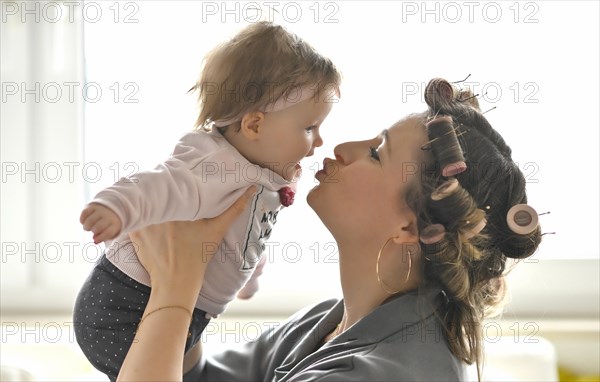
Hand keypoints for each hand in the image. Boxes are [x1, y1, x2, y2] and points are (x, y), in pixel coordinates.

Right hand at [80, 203, 121, 243]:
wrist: (113, 205)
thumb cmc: (111, 222)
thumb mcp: (112, 230)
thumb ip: (105, 237)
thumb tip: (95, 241)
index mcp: (115, 223)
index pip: (108, 233)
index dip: (100, 238)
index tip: (95, 241)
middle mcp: (108, 215)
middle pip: (97, 228)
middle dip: (93, 231)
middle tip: (93, 230)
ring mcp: (100, 210)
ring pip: (89, 222)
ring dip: (86, 227)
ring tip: (89, 227)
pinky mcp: (92, 205)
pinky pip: (84, 214)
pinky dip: (82, 220)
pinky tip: (84, 222)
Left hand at [128, 186, 256, 291]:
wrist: (176, 283)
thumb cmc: (198, 256)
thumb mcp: (218, 229)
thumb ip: (235, 207)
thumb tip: (253, 187)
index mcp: (179, 206)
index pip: (175, 185)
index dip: (176, 181)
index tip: (179, 179)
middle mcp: (159, 211)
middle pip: (158, 192)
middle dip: (162, 191)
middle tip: (168, 193)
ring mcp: (144, 222)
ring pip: (145, 203)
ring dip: (149, 202)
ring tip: (156, 205)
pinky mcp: (133, 233)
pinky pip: (134, 217)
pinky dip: (139, 217)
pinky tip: (146, 221)